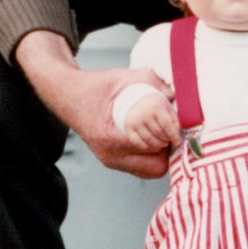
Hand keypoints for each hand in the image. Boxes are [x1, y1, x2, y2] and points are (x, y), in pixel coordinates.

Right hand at [14, 30, 172, 178]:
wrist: (68, 96)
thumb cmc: (96, 86)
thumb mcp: (125, 77)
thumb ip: (152, 82)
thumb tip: (178, 92)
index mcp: (111, 137)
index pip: (153, 148)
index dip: (171, 136)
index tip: (179, 124)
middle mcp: (110, 155)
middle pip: (156, 165)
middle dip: (170, 147)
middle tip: (176, 129)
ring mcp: (111, 161)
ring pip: (151, 170)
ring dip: (163, 154)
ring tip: (167, 134)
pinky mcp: (112, 161)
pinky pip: (142, 168)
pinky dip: (153, 156)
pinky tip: (157, 139)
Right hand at [123, 91, 179, 152]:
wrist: (137, 100)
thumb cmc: (157, 107)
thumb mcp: (168, 109)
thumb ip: (175, 122)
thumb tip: (178, 139)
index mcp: (156, 105)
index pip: (167, 124)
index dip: (173, 136)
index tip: (177, 143)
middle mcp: (144, 113)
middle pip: (158, 133)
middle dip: (166, 140)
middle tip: (168, 141)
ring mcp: (135, 120)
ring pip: (149, 139)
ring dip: (158, 145)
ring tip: (162, 144)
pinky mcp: (128, 127)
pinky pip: (138, 142)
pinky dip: (146, 146)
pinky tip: (152, 145)